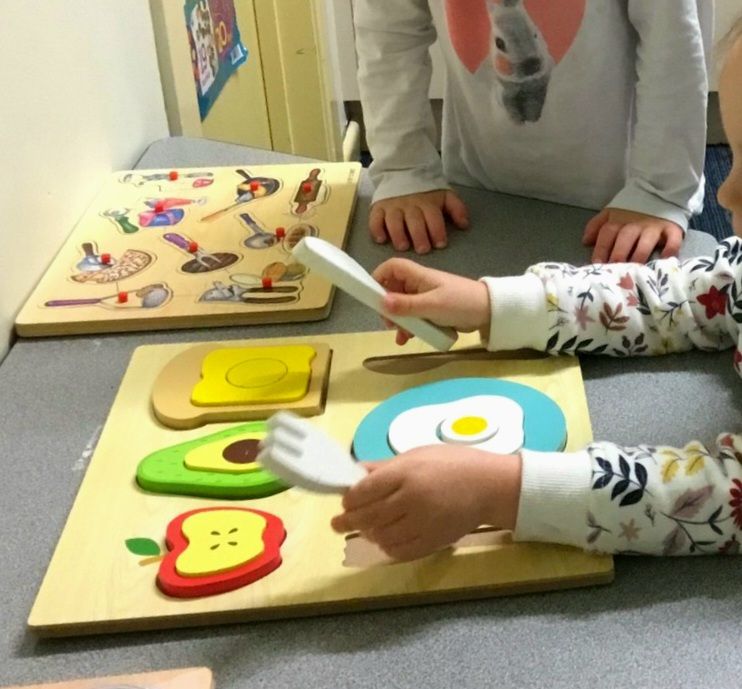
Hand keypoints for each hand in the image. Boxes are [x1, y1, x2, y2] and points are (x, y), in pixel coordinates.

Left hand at [331, 447, 520, 561]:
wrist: (490, 486)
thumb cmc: (453, 464)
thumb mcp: (417, 455)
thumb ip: (385, 467)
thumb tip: (356, 472)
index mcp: (406, 473)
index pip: (365, 490)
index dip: (349, 499)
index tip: (344, 502)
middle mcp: (411, 499)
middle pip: (369, 515)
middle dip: (349, 521)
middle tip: (338, 524)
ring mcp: (421, 523)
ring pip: (381, 536)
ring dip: (368, 534)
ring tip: (365, 529)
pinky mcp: (432, 542)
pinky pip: (400, 552)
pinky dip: (387, 548)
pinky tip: (385, 541)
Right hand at [369, 190, 469, 253]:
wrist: (402, 171)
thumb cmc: (426, 191)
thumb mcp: (445, 195)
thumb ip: (457, 209)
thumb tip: (464, 225)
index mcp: (427, 202)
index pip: (433, 217)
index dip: (437, 230)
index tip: (440, 244)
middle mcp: (409, 204)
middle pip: (414, 220)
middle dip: (419, 235)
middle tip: (423, 249)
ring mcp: (392, 206)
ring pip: (394, 221)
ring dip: (398, 234)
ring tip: (403, 246)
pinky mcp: (378, 208)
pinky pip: (375, 219)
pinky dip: (376, 229)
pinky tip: (381, 240)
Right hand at [373, 258, 490, 344]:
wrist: (489, 312)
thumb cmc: (460, 303)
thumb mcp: (432, 306)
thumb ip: (406, 305)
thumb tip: (381, 303)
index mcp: (419, 276)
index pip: (392, 267)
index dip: (379, 276)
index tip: (372, 295)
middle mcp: (420, 284)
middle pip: (394, 289)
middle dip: (388, 307)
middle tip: (389, 324)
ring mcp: (426, 297)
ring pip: (403, 306)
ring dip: (399, 321)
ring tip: (401, 336)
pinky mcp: (432, 310)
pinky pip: (414, 316)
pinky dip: (409, 326)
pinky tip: (408, 339)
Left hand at [582, 208, 683, 263]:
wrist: (659, 191)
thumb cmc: (630, 210)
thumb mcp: (610, 214)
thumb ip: (596, 226)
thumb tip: (585, 241)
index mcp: (618, 220)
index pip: (607, 233)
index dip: (601, 248)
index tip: (597, 264)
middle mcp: (636, 224)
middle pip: (625, 238)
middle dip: (618, 255)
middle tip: (615, 270)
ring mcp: (654, 227)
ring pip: (646, 241)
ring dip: (640, 255)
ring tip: (635, 270)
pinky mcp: (672, 229)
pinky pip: (673, 240)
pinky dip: (670, 249)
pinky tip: (665, 260)